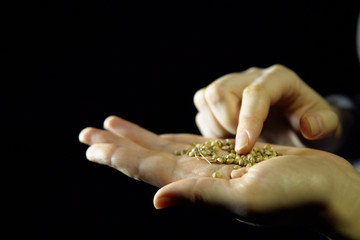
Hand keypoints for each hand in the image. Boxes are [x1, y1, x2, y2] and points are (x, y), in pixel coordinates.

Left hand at [79, 116, 359, 238]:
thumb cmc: (298, 196)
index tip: (92, 144)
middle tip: (87, 134)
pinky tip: (154, 136)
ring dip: (135, 139)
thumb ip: (202, 197)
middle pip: (147, 158)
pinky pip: (188, 144)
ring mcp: (212, 167)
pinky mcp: (227, 157)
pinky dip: (166, 137)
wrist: (327, 191)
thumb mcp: (248, 198)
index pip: (148, 169)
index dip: (119, 156)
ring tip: (111, 127)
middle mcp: (200, 178)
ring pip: (163, 149)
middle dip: (117, 146)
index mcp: (201, 186)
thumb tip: (157, 200)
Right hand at [194, 64, 340, 153]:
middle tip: (243, 142)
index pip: (255, 93)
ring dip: (215, 125)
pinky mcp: (219, 98)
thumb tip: (307, 126)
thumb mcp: (329, 126)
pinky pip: (202, 109)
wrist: (297, 123)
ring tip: (235, 139)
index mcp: (279, 79)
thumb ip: (325, 124)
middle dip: (227, 122)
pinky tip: (228, 137)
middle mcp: (251, 77)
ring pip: (206, 97)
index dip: (247, 121)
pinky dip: (209, 127)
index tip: (244, 148)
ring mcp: (233, 85)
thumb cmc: (312, 124)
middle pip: (220, 90)